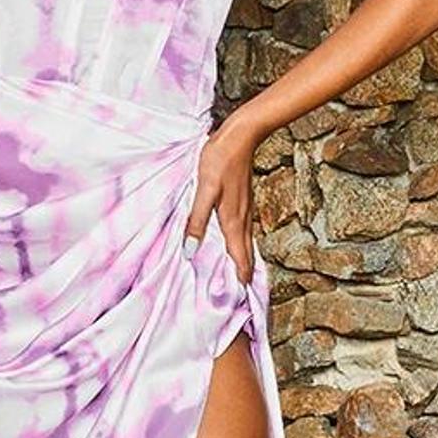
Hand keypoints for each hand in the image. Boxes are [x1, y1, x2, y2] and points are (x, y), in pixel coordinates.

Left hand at [183, 111, 261, 285]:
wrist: (241, 136)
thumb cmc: (220, 160)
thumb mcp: (204, 190)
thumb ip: (197, 221)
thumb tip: (191, 252)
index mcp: (234, 222)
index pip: (241, 260)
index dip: (240, 282)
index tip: (237, 302)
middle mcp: (243, 220)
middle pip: (246, 256)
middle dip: (242, 277)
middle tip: (236, 298)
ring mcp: (245, 210)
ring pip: (245, 244)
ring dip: (241, 261)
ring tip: (233, 278)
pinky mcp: (243, 202)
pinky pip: (243, 232)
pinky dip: (239, 245)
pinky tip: (231, 244)